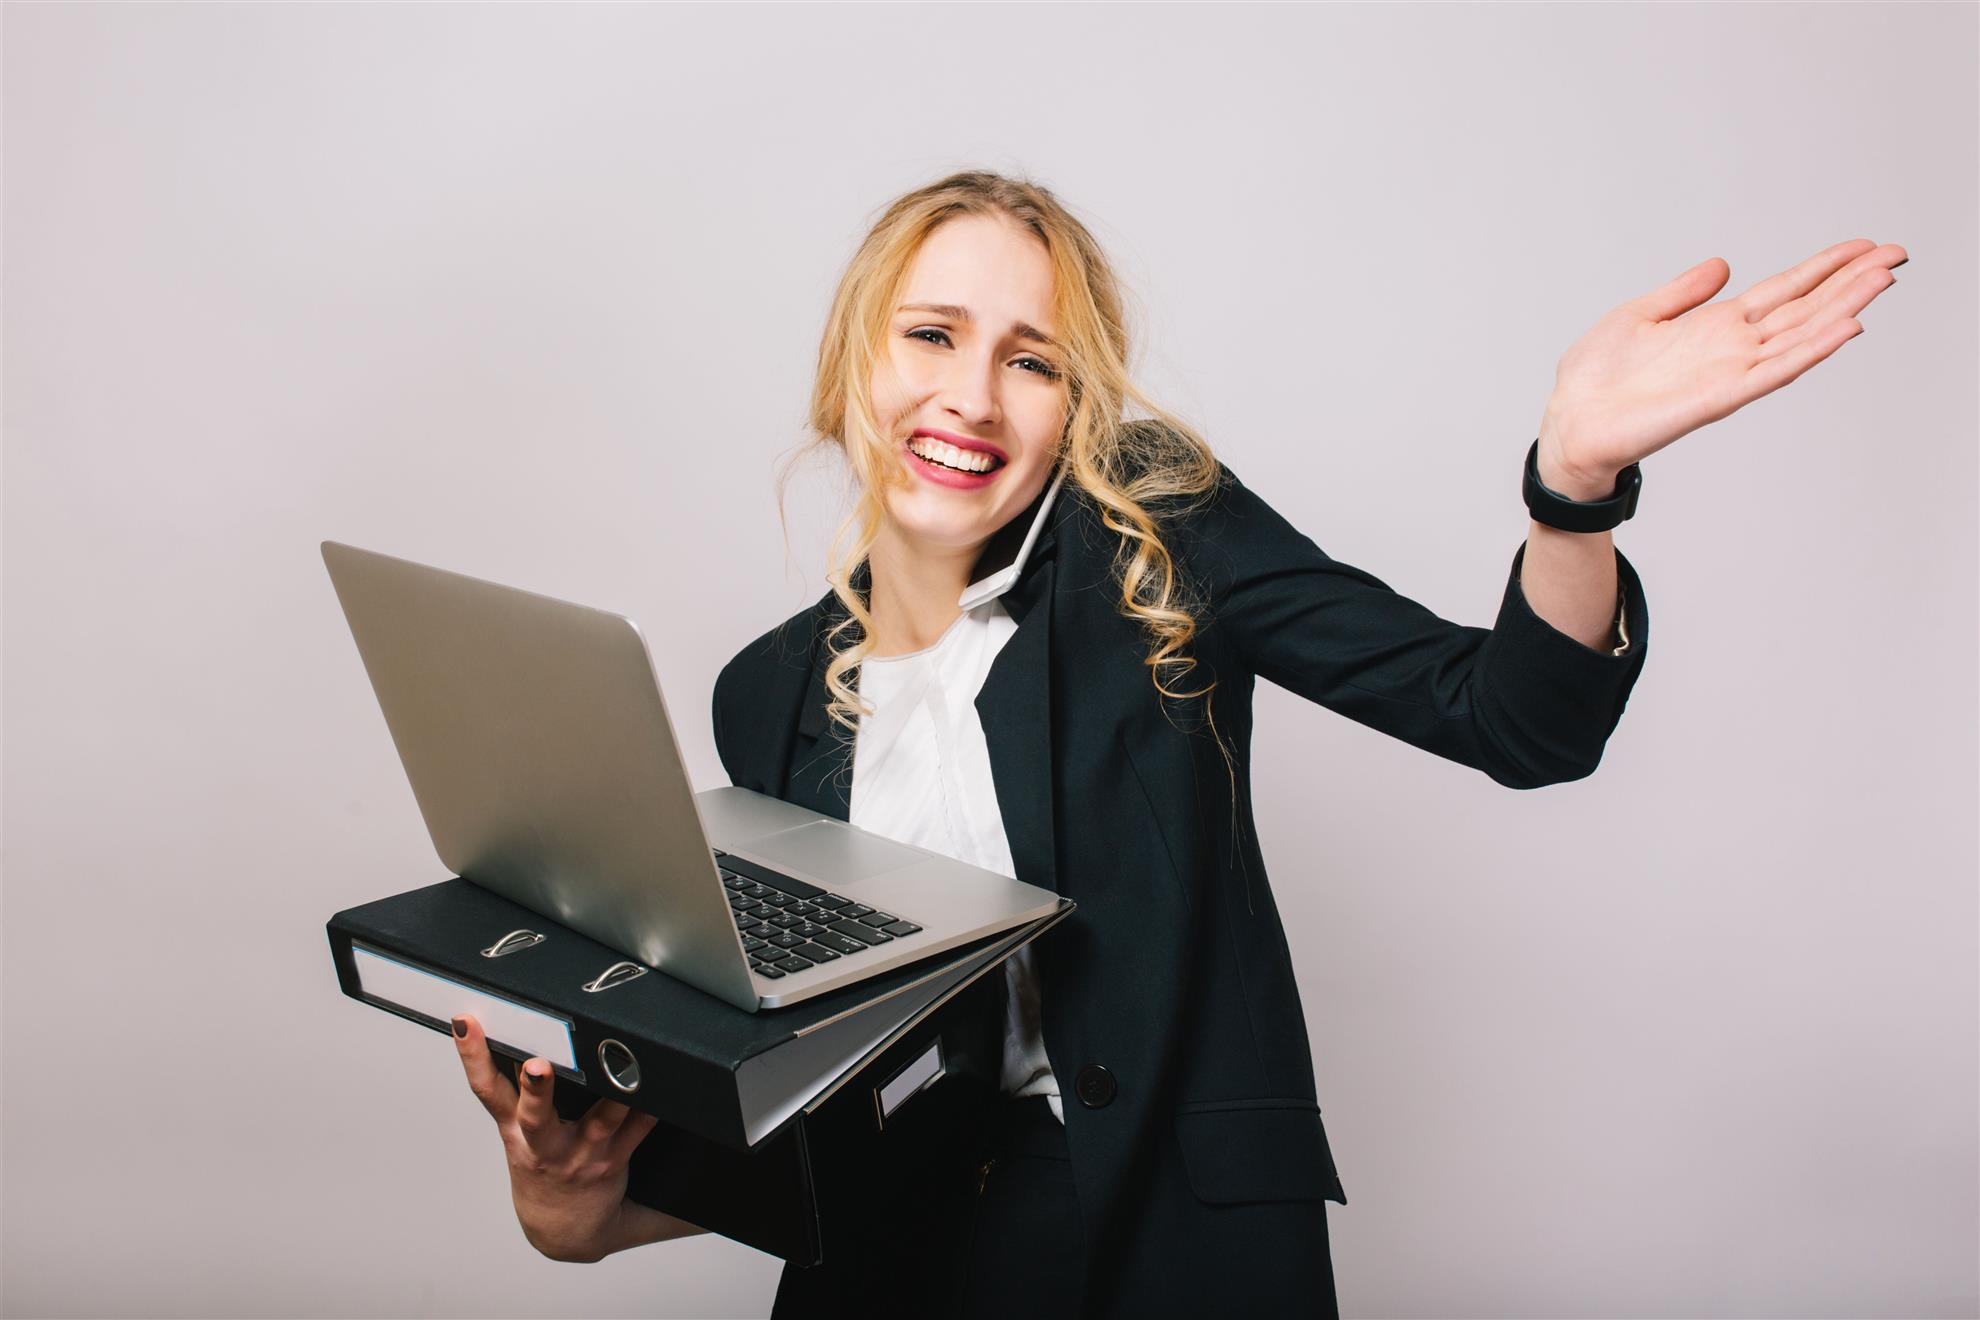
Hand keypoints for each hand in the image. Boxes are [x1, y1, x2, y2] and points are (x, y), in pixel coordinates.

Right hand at [451, 1013, 687, 1261]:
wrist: (564, 1229)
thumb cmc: (542, 1168)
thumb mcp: (518, 1135)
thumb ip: (519, 1092)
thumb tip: (524, 1031)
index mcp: (515, 1132)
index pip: (488, 1090)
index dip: (473, 1057)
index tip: (468, 1024)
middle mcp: (545, 1145)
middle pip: (536, 1115)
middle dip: (535, 1089)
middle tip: (536, 1065)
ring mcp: (581, 1155)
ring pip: (600, 1121)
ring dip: (614, 1097)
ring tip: (624, 1069)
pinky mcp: (614, 1161)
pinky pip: (637, 1132)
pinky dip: (650, 1111)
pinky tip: (663, 1090)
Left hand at [1536, 239, 1907, 496]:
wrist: (1571, 421)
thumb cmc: (1597, 377)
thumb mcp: (1639, 314)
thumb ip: (1683, 291)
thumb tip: (1722, 264)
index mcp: (1715, 325)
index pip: (1784, 290)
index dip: (1823, 268)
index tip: (1865, 246)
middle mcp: (1732, 348)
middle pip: (1805, 309)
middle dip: (1850, 281)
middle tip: (1897, 254)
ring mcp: (1730, 372)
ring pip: (1800, 336)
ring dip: (1843, 308)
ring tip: (1883, 281)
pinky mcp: (1718, 398)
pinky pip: (1773, 373)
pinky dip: (1810, 352)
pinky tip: (1844, 331)